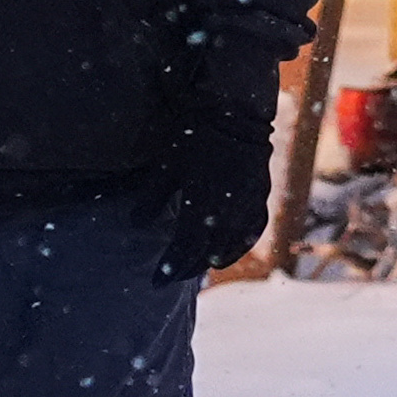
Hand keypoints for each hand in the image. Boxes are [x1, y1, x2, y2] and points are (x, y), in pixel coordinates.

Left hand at [139, 106, 280, 277]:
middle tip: (173, 276)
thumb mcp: (166, 167)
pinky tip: (229, 249)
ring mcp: (247, 208)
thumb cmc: (194, 139)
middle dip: (188, 268)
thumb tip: (135, 223)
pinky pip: (252, 231)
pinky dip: (240, 244)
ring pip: (232, 246)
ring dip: (213, 258)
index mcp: (201, 209)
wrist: (235, 115)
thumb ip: (151, 199)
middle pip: (207, 254)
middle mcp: (227, 215)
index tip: (157, 281)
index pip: (184, 250)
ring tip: (199, 265)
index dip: (170, 268)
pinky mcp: (261, 198)